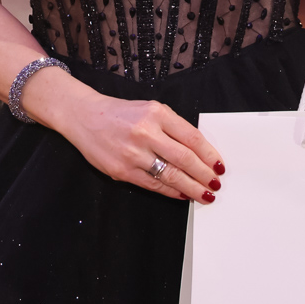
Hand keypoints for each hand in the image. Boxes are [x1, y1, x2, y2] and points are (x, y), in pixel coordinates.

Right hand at [56, 90, 224, 204]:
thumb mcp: (150, 109)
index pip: (192, 137)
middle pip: (185, 159)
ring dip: (192, 187)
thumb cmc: (121, 114)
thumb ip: (172, 127)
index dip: (209, 155)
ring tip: (205, 194)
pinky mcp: (122, 170)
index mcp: (157, 113)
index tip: (219, 165)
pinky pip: (153, 184)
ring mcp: (133, 153)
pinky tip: (182, 193)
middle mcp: (146, 132)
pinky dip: (171, 191)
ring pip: (171, 175)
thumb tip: (199, 152)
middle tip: (216, 184)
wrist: (85, 117)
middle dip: (204, 174)